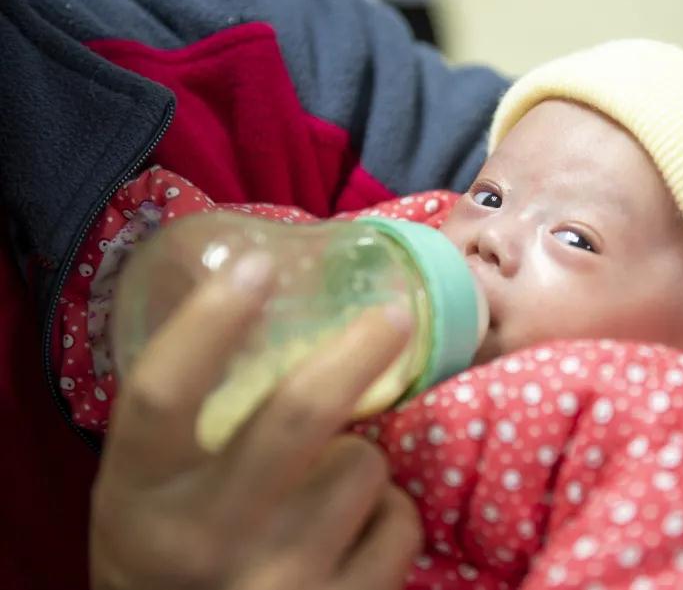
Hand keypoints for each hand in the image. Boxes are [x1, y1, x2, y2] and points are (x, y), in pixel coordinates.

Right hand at [90, 253, 421, 589]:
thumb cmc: (172, 550)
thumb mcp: (149, 490)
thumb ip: (187, 419)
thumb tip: (251, 297)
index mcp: (141, 497)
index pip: (163, 394)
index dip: (208, 322)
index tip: (256, 266)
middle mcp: (206, 538)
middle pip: (297, 416)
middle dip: (357, 350)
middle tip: (392, 316)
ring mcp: (277, 581)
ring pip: (364, 466)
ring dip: (362, 454)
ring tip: (330, 478)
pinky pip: (399, 522)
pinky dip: (389, 512)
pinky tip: (354, 530)